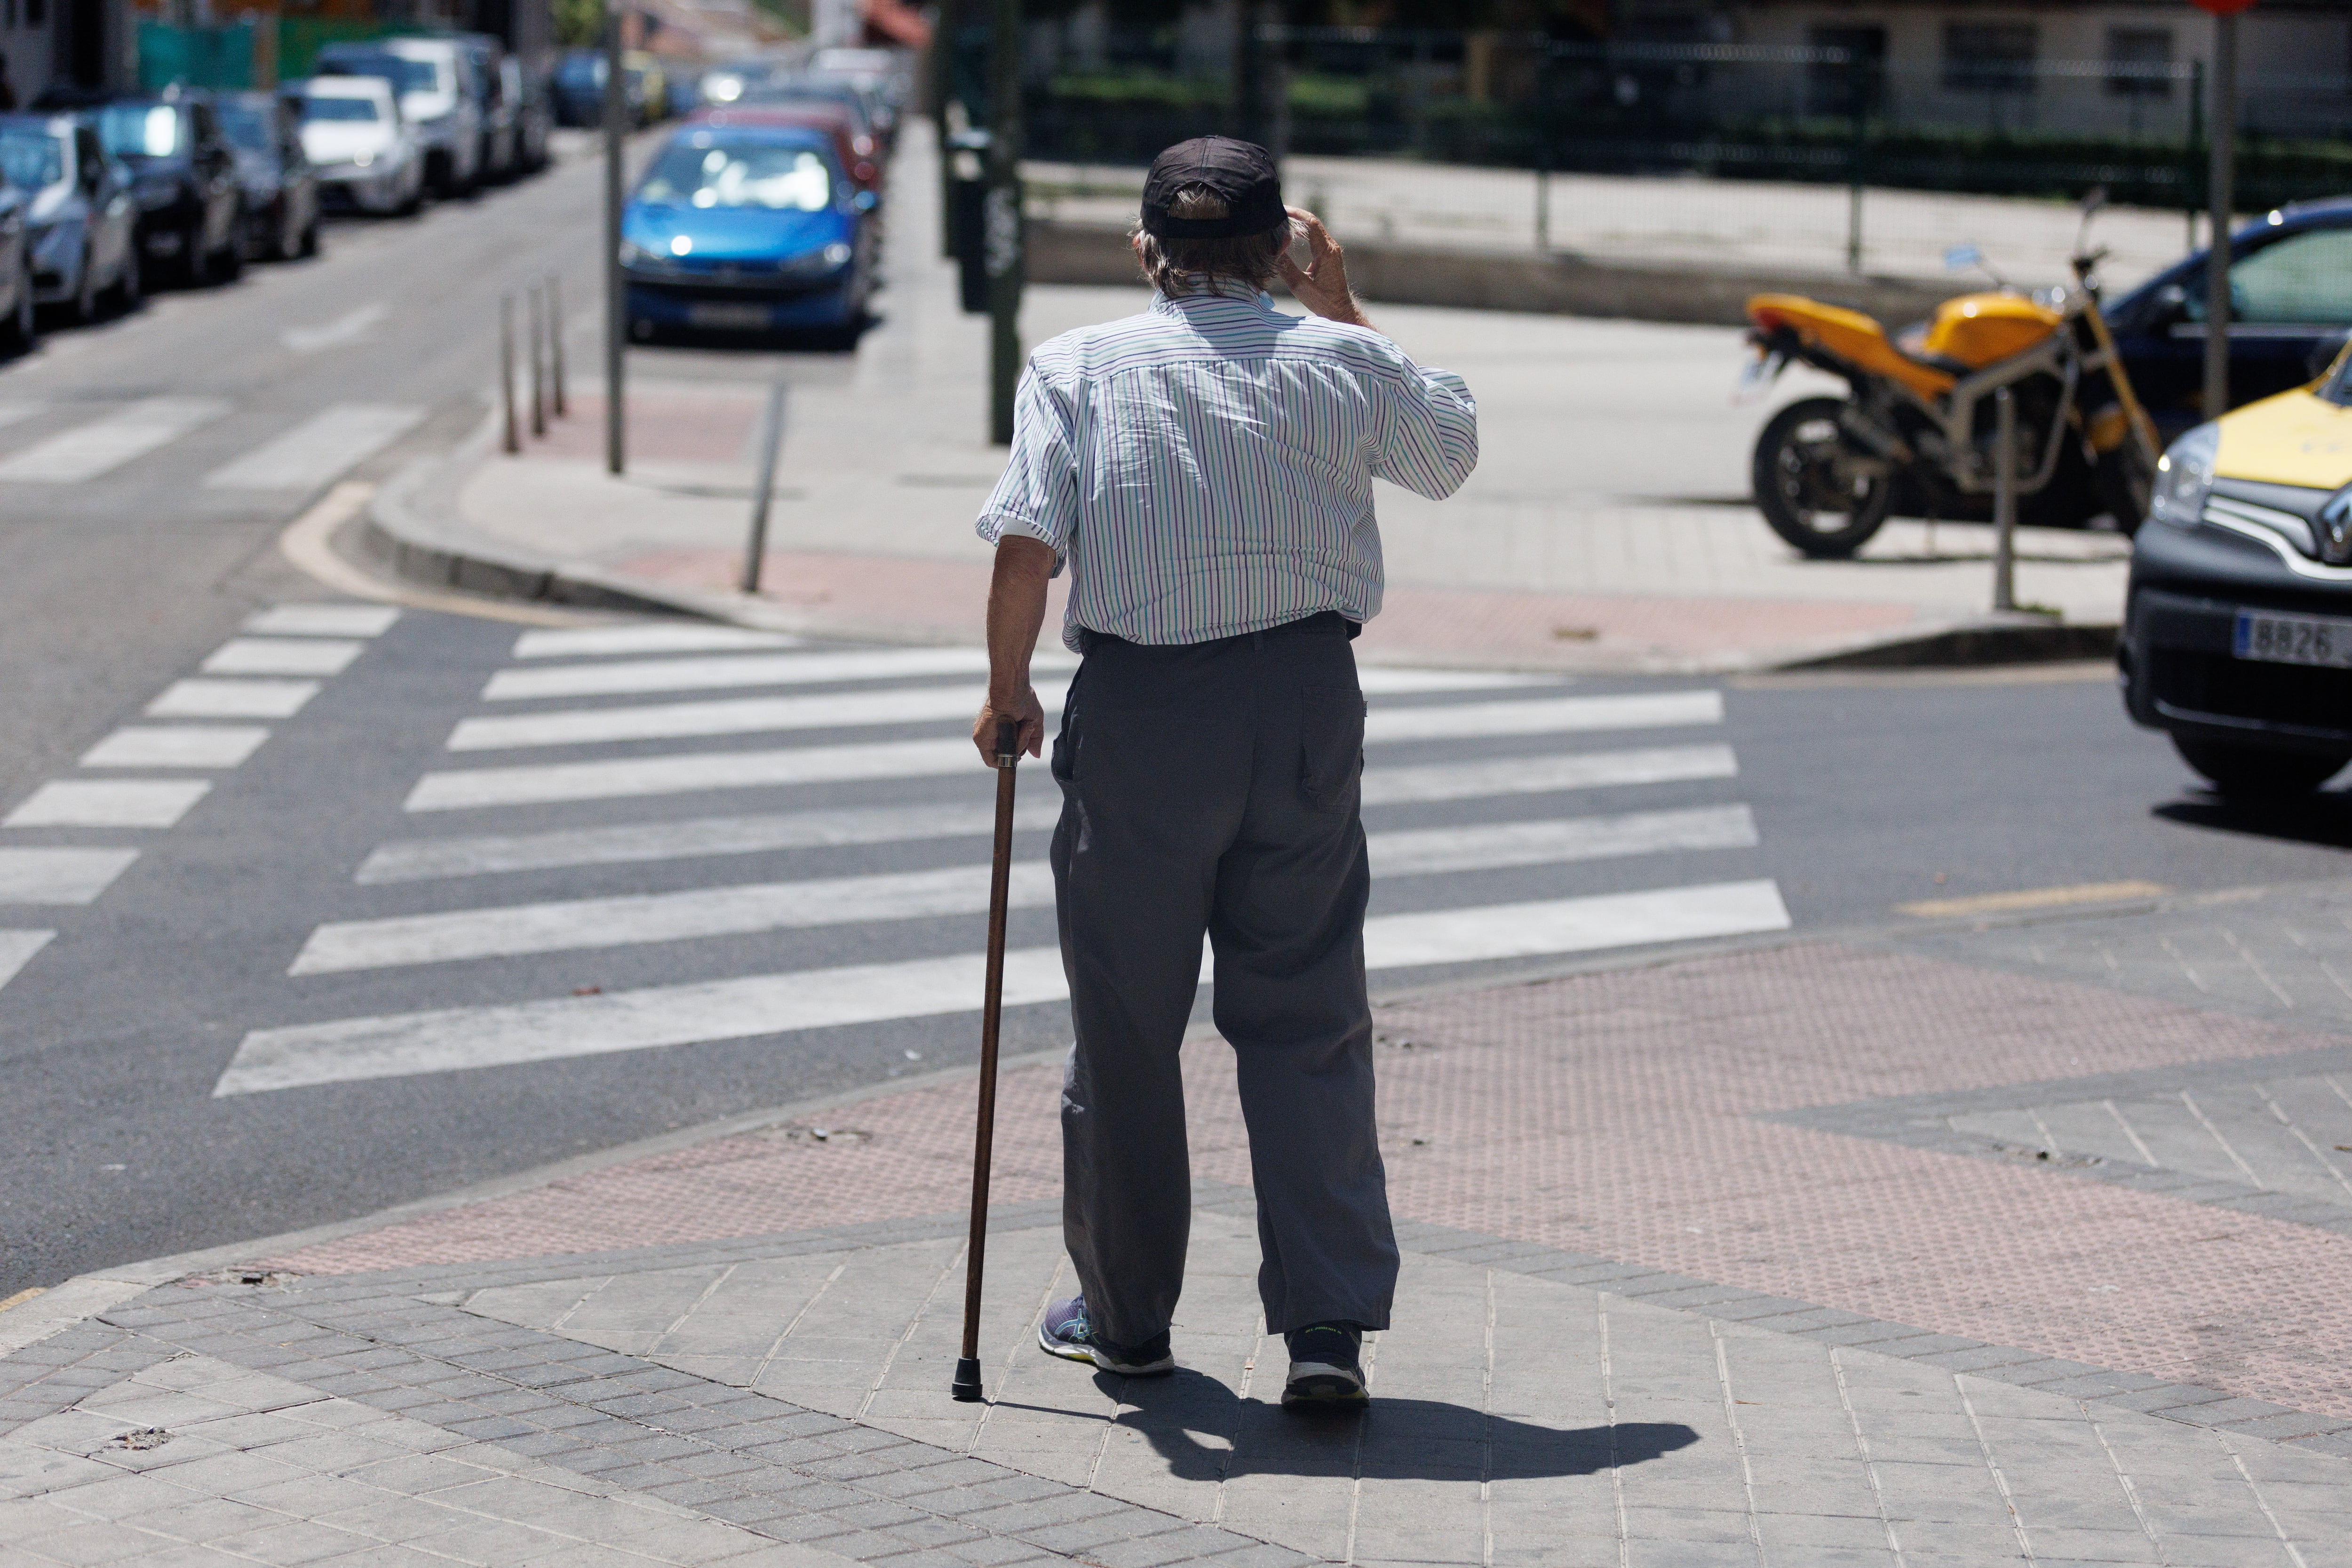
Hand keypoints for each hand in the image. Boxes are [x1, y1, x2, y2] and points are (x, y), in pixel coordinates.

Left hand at [972, 687, 1045, 765]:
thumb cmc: (1023, 699)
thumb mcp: (1034, 721)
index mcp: (1001, 731)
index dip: (1019, 750)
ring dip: (1018, 746)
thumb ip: (1034, 740)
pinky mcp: (980, 739)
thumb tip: (1036, 755)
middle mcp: (992, 736)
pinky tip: (1015, 733)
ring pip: (1003, 757)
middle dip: (1022, 745)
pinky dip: (1010, 750)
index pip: (1008, 750)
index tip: (1027, 741)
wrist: (1013, 690)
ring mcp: (985, 738)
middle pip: (1007, 755)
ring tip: (1023, 727)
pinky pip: (994, 758)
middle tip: (1027, 728)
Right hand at [1276, 207, 1371, 328]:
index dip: (1296, 214)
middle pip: (1312, 223)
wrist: (1339, 310)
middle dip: (1295, 216)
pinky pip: (1314, 237)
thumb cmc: (1323, 302)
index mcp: (1327, 252)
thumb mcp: (1301, 287)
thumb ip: (1286, 268)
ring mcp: (1331, 250)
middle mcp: (1331, 248)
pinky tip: (1289, 234)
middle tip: (1276, 213)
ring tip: (1280, 221)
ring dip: (1297, 224)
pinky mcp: (1328, 255)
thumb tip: (1272, 252)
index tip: (1281, 210)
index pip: (1311, 224)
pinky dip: (1301, 233)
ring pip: (1313, 229)